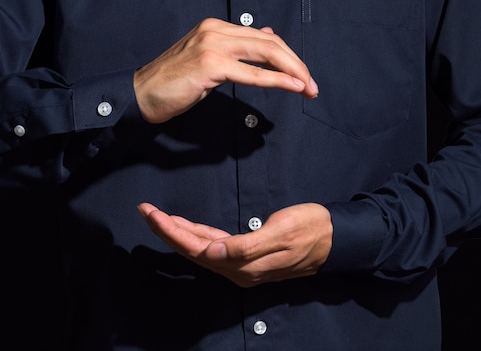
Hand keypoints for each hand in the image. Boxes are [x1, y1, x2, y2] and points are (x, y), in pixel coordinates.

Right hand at [134, 18, 318, 123]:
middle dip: (297, 64)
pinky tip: (292, 87)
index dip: (288, 56)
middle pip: (270, 43)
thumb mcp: (208, 59)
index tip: (302, 76)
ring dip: (293, 71)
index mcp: (217, 27)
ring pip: (266, 53)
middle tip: (312, 85)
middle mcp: (216, 30)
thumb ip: (236, 49)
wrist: (142, 93)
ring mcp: (213, 45)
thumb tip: (266, 38)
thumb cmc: (173, 81)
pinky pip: (251, 73)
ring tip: (308, 88)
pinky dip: (276, 80)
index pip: (264, 37)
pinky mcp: (210, 65)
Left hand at [137, 202, 332, 286]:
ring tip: (157, 216)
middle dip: (166, 230)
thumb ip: (246, 247)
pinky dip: (195, 234)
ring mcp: (242, 264)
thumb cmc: (311, 230)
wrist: (335, 238)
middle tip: (145, 210)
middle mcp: (238, 269)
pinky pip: (213, 246)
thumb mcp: (281, 234)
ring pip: (200, 248)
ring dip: (177, 232)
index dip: (171, 232)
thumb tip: (211, 253)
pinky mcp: (247, 255)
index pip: (197, 248)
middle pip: (192, 250)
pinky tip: (186, 226)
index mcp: (243, 265)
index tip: (151, 213)